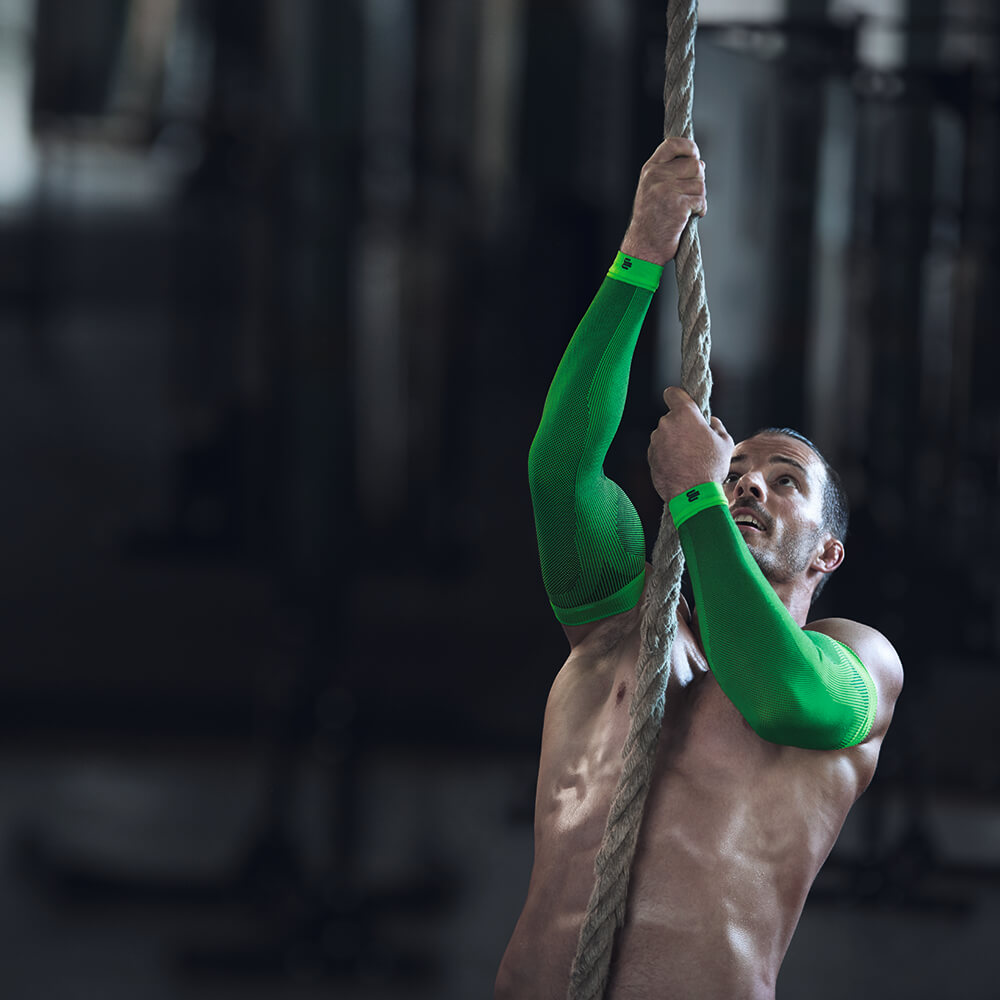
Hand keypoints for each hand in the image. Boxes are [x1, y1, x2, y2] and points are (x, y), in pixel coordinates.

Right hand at [620, 137, 706, 265]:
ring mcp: (667, 191)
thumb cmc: (650, 220)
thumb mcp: (652, 190)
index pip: (673, 144)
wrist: (643, 246)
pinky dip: (700, 209)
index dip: (689, 147)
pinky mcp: (678, 206)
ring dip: (699, 197)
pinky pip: (701, 199)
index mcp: (650, 170)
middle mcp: (657, 177)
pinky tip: (692, 216)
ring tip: (687, 208)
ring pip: (700, 183)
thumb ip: (670, 173)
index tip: (694, 155)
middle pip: (695, 164)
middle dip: (698, 179)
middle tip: (689, 194)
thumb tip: (699, 163)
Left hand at [648, 387, 732, 501]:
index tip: (684, 404)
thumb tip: (711, 421)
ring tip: (688, 458)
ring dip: (673, 441)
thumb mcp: (725, 443)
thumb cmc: (711, 466)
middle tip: (695, 441)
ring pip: (665, 435)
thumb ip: (717, 426)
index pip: (673, 393)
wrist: (693, 494)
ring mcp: (656, 440)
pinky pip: (659, 449)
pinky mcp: (650, 456)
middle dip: (681, 426)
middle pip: (672, 418)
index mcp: (684, 414)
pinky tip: (679, 466)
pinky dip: (667, 454)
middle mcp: (666, 424)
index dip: (678, 396)